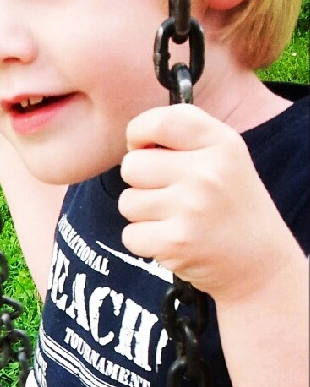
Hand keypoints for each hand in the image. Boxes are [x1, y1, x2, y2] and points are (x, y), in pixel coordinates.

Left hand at [118, 104, 299, 303]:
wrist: (260, 265)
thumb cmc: (230, 206)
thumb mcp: (224, 159)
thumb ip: (182, 139)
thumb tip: (132, 138)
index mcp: (221, 144)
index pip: (160, 121)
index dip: (138, 133)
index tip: (143, 147)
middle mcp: (207, 172)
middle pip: (131, 165)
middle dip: (140, 182)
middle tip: (170, 196)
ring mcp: (191, 208)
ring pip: (127, 201)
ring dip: (143, 214)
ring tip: (176, 220)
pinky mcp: (176, 242)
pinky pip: (129, 234)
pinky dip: (144, 242)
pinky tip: (173, 241)